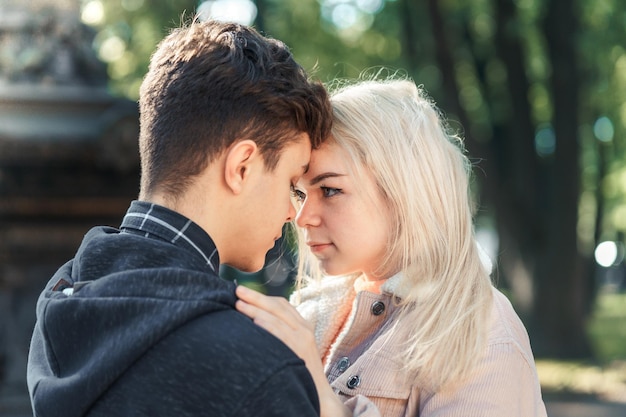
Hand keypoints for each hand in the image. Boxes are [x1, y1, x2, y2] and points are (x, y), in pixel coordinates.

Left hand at [235, 285, 350, 416]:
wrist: (319, 394)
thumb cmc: (301, 373)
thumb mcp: (294, 348)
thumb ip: (281, 334)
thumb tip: (256, 324)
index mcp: (302, 326)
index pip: (282, 304)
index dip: (262, 297)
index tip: (245, 293)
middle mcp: (304, 328)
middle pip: (277, 306)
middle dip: (256, 297)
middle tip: (237, 290)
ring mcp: (303, 339)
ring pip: (276, 317)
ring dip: (255, 309)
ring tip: (238, 305)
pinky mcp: (300, 350)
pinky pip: (281, 334)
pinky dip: (267, 326)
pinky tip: (253, 322)